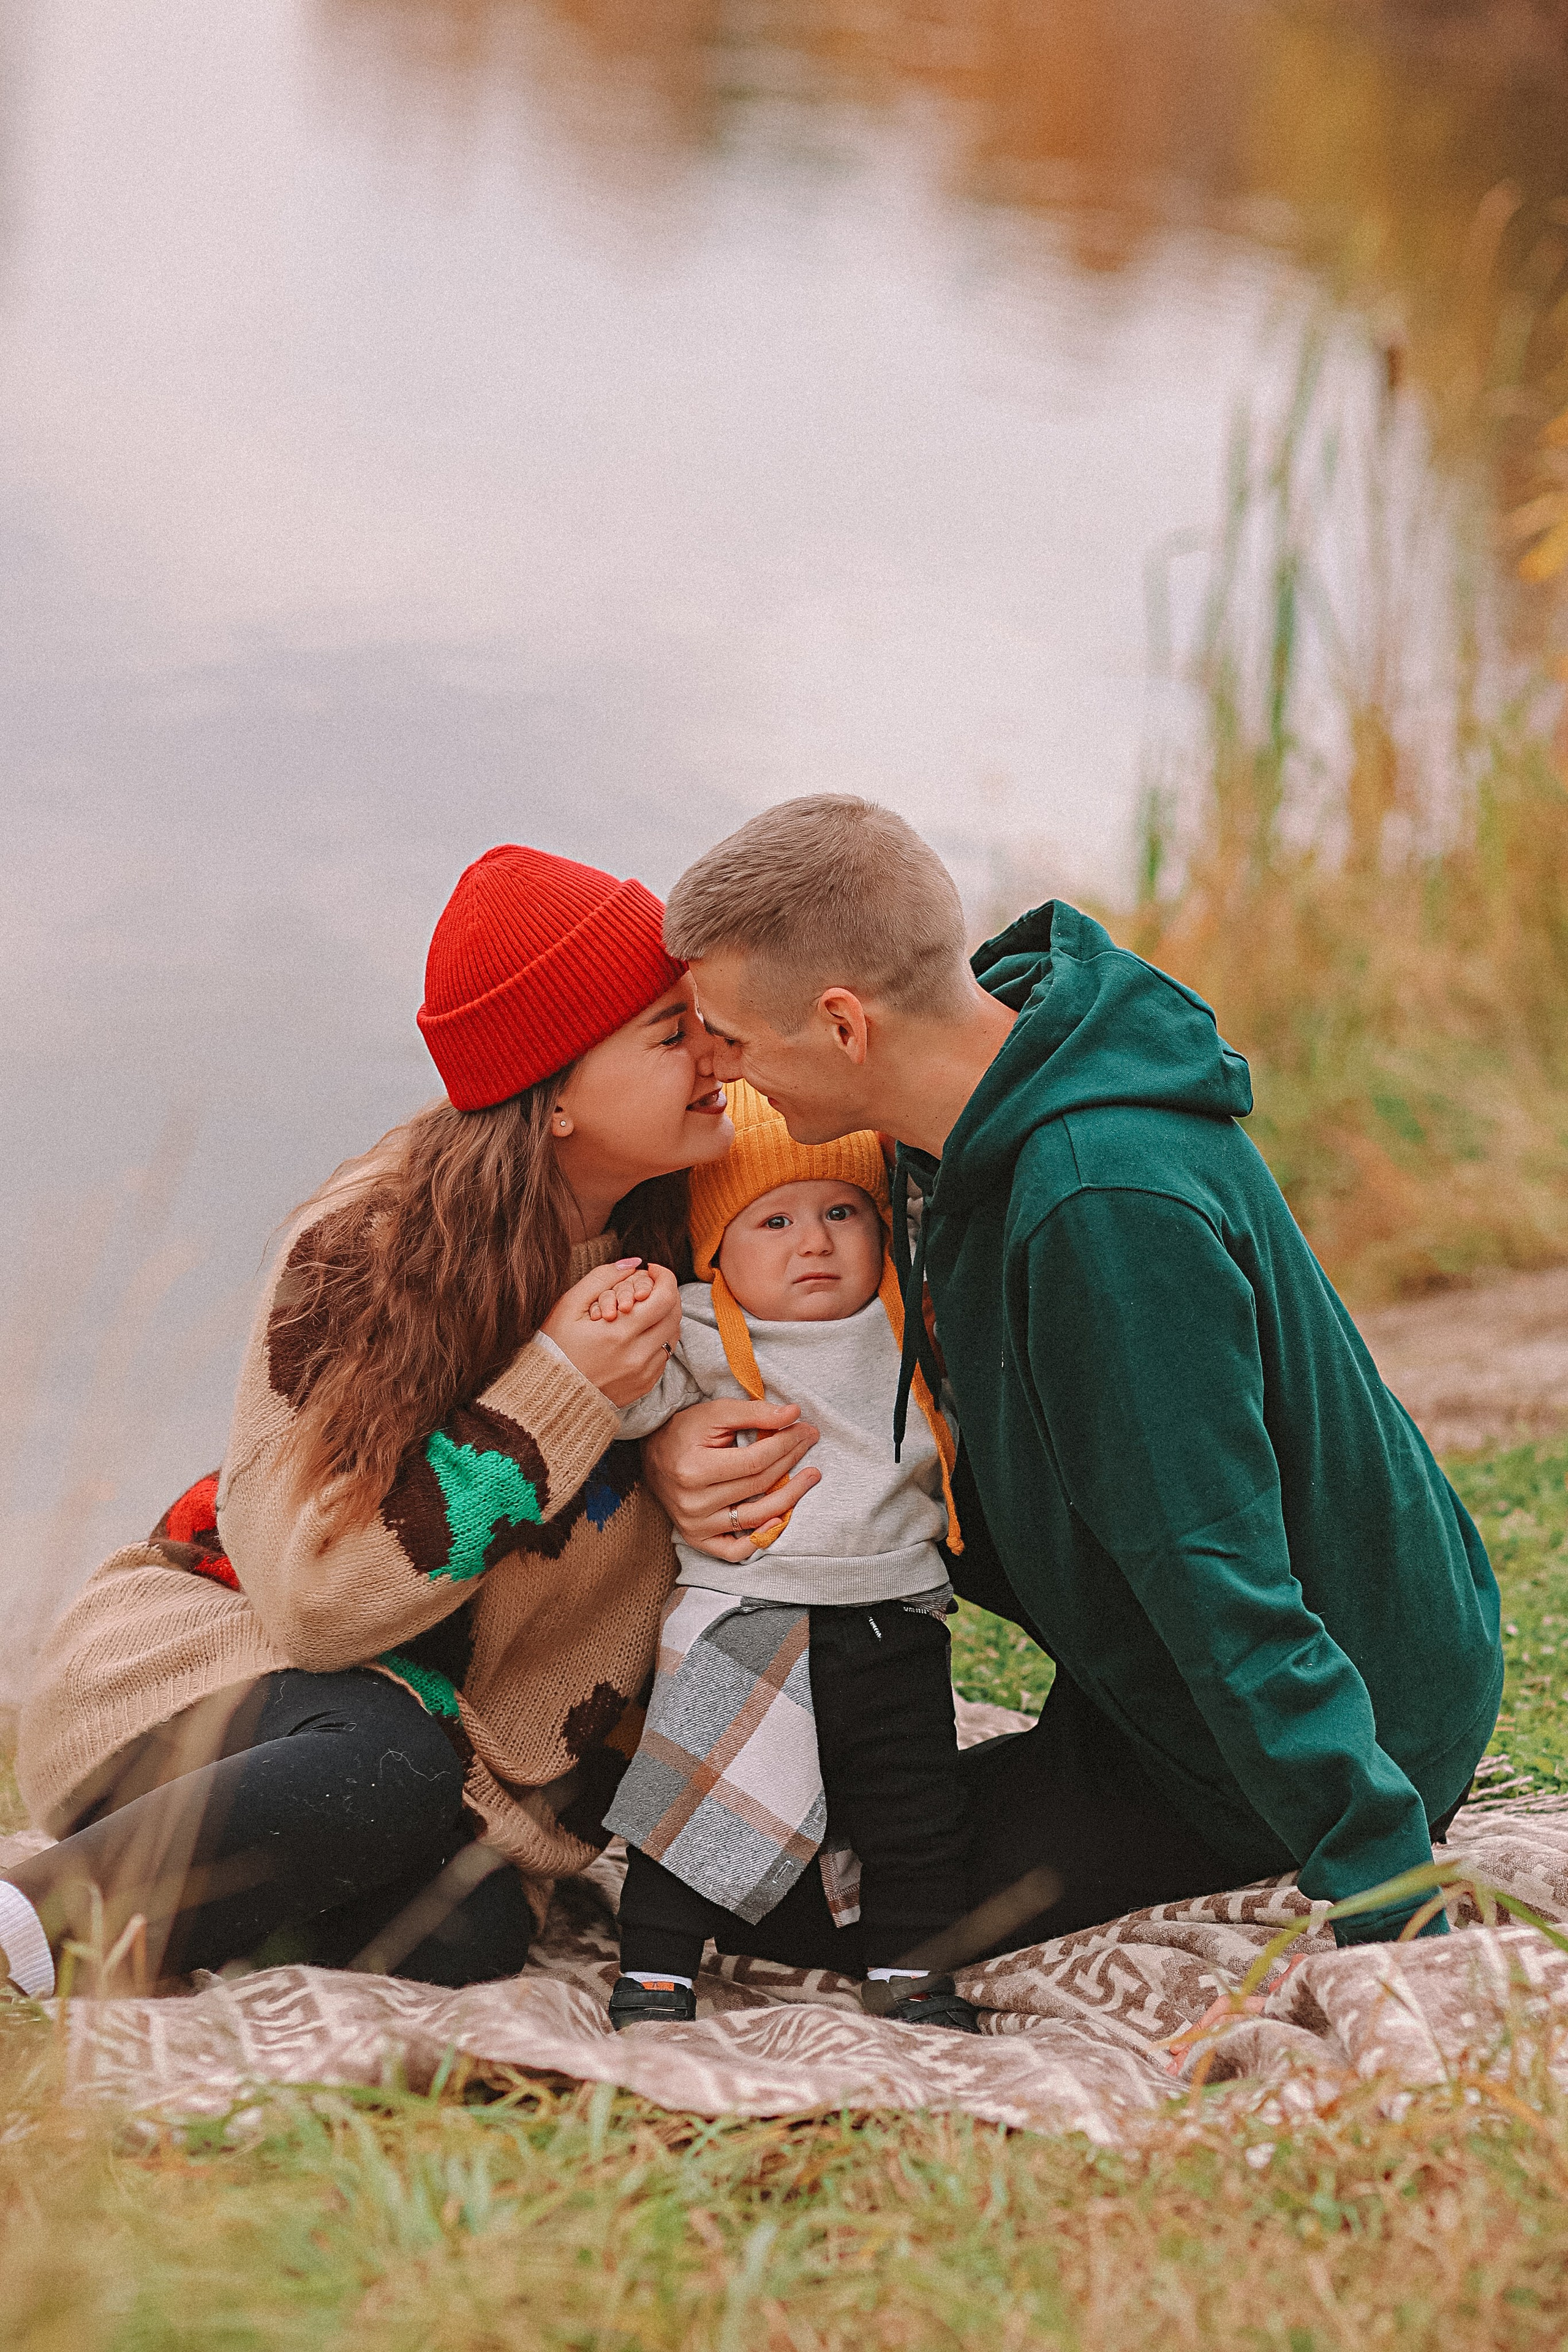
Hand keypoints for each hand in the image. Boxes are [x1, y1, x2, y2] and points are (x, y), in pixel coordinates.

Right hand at [542, 1260, 680, 1406]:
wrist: (550, 1394)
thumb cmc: (555, 1346)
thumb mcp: (569, 1306)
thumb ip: (602, 1278)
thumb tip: (633, 1263)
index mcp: (618, 1333)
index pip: (664, 1298)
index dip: (664, 1277)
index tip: (652, 1270)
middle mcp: (637, 1356)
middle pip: (674, 1315)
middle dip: (667, 1293)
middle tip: (650, 1286)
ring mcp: (643, 1373)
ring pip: (672, 1335)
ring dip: (665, 1316)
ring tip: (645, 1308)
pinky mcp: (644, 1385)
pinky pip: (665, 1355)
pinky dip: (659, 1338)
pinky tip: (640, 1332)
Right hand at [641, 1396, 821, 1563]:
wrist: (653, 1456)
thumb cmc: (685, 1431)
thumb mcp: (715, 1413)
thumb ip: (754, 1413)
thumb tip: (793, 1414)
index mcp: (694, 1469)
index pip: (755, 1461)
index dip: (786, 1445)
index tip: (805, 1431)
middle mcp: (693, 1503)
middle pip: (758, 1486)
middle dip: (791, 1462)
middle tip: (810, 1443)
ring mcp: (695, 1525)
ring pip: (754, 1517)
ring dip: (789, 1498)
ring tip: (809, 1477)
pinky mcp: (698, 1539)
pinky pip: (735, 1550)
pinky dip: (760, 1539)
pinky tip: (780, 1520)